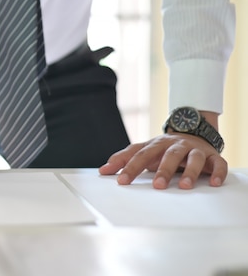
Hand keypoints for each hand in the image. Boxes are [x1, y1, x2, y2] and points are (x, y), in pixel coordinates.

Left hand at [99, 130, 227, 189]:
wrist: (193, 134)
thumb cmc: (164, 149)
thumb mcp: (144, 151)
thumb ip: (124, 159)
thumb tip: (103, 170)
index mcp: (156, 144)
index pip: (141, 154)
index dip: (130, 166)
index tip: (121, 180)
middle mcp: (175, 145)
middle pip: (168, 155)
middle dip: (162, 170)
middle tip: (156, 185)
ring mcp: (195, 149)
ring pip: (193, 158)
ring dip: (190, 172)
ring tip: (184, 186)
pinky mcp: (212, 156)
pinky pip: (217, 163)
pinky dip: (217, 172)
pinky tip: (214, 183)